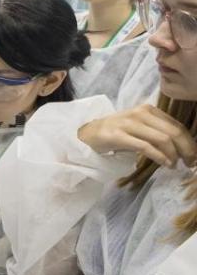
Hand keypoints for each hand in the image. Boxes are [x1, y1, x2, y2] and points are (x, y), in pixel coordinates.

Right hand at [78, 104, 196, 168]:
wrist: (88, 133)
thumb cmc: (117, 132)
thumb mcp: (140, 127)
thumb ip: (158, 132)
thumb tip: (182, 147)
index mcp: (148, 110)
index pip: (176, 125)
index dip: (189, 142)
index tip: (193, 156)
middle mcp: (140, 113)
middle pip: (173, 132)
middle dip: (186, 149)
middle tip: (190, 163)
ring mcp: (128, 123)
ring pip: (162, 139)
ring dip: (173, 155)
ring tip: (175, 165)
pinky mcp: (118, 135)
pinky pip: (145, 147)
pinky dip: (159, 157)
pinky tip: (165, 164)